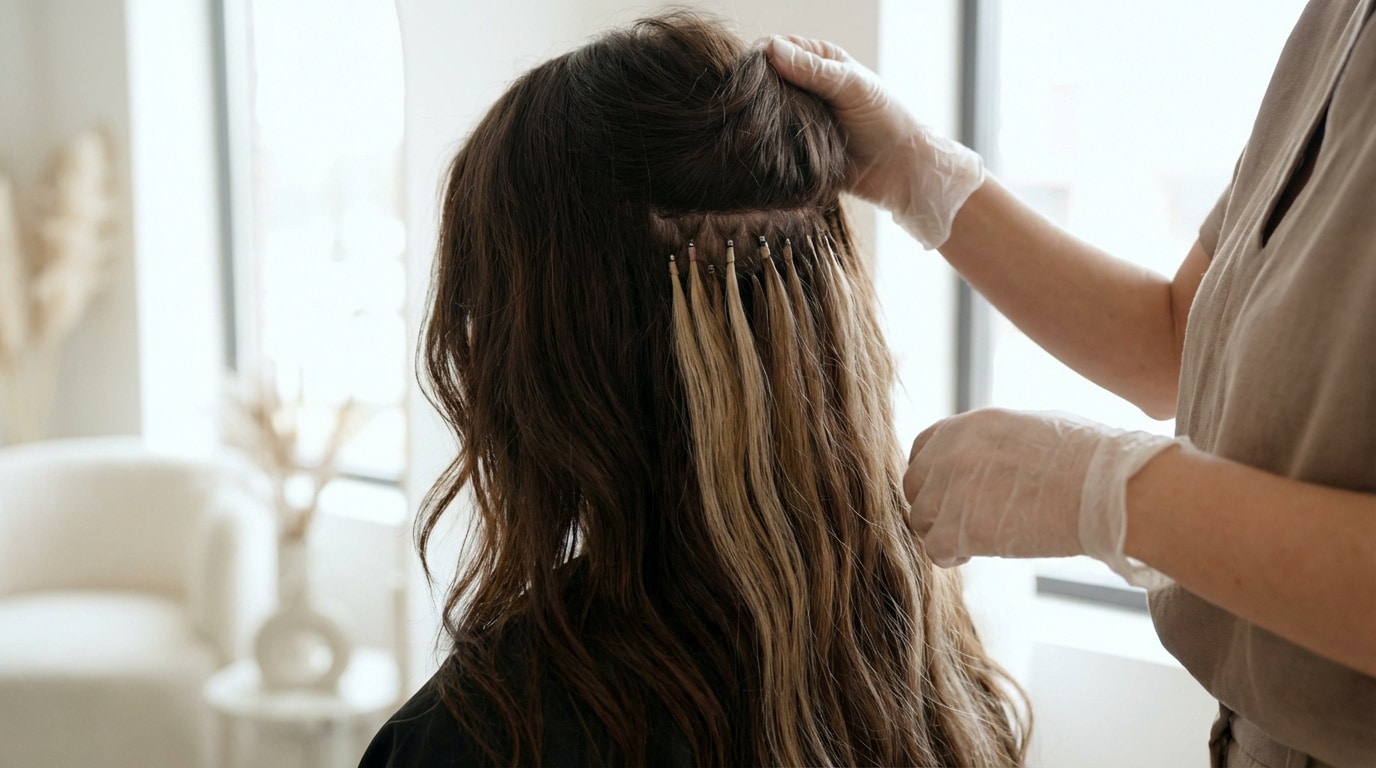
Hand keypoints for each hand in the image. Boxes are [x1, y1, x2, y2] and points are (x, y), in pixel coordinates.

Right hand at [766, 35, 984, 249]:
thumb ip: (813, 70)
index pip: (775, 48)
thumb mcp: (851, 87)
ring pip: (762, 112)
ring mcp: (798, 118)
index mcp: (818, 62)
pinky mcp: (794, 147)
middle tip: (755, 106)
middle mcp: (804, 87)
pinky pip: (769, 142)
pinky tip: (762, 147)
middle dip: (755, 91)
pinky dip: (764, 143)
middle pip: (763, 80)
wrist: (900, 170)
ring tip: (759, 128)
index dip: (761, 58)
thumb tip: (772, 49)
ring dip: (759, 119)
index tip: (752, 74)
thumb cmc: (885, 120)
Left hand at [903, 408, 1181, 587]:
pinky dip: (948, 556)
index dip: (933, 475)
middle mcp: (952, 452)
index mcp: (971, 425)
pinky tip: (968, 555)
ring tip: (971, 542)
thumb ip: (998, 442)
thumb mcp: (1035, 429)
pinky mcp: (958, 528)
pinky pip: (933, 547)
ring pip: (921, 518)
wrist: (1109, 490)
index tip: (950, 493)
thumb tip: (994, 458)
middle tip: (961, 522)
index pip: (924, 449)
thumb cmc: (1091, 461)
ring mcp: (951, 489)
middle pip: (915, 485)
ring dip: (942, 532)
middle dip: (934, 505)